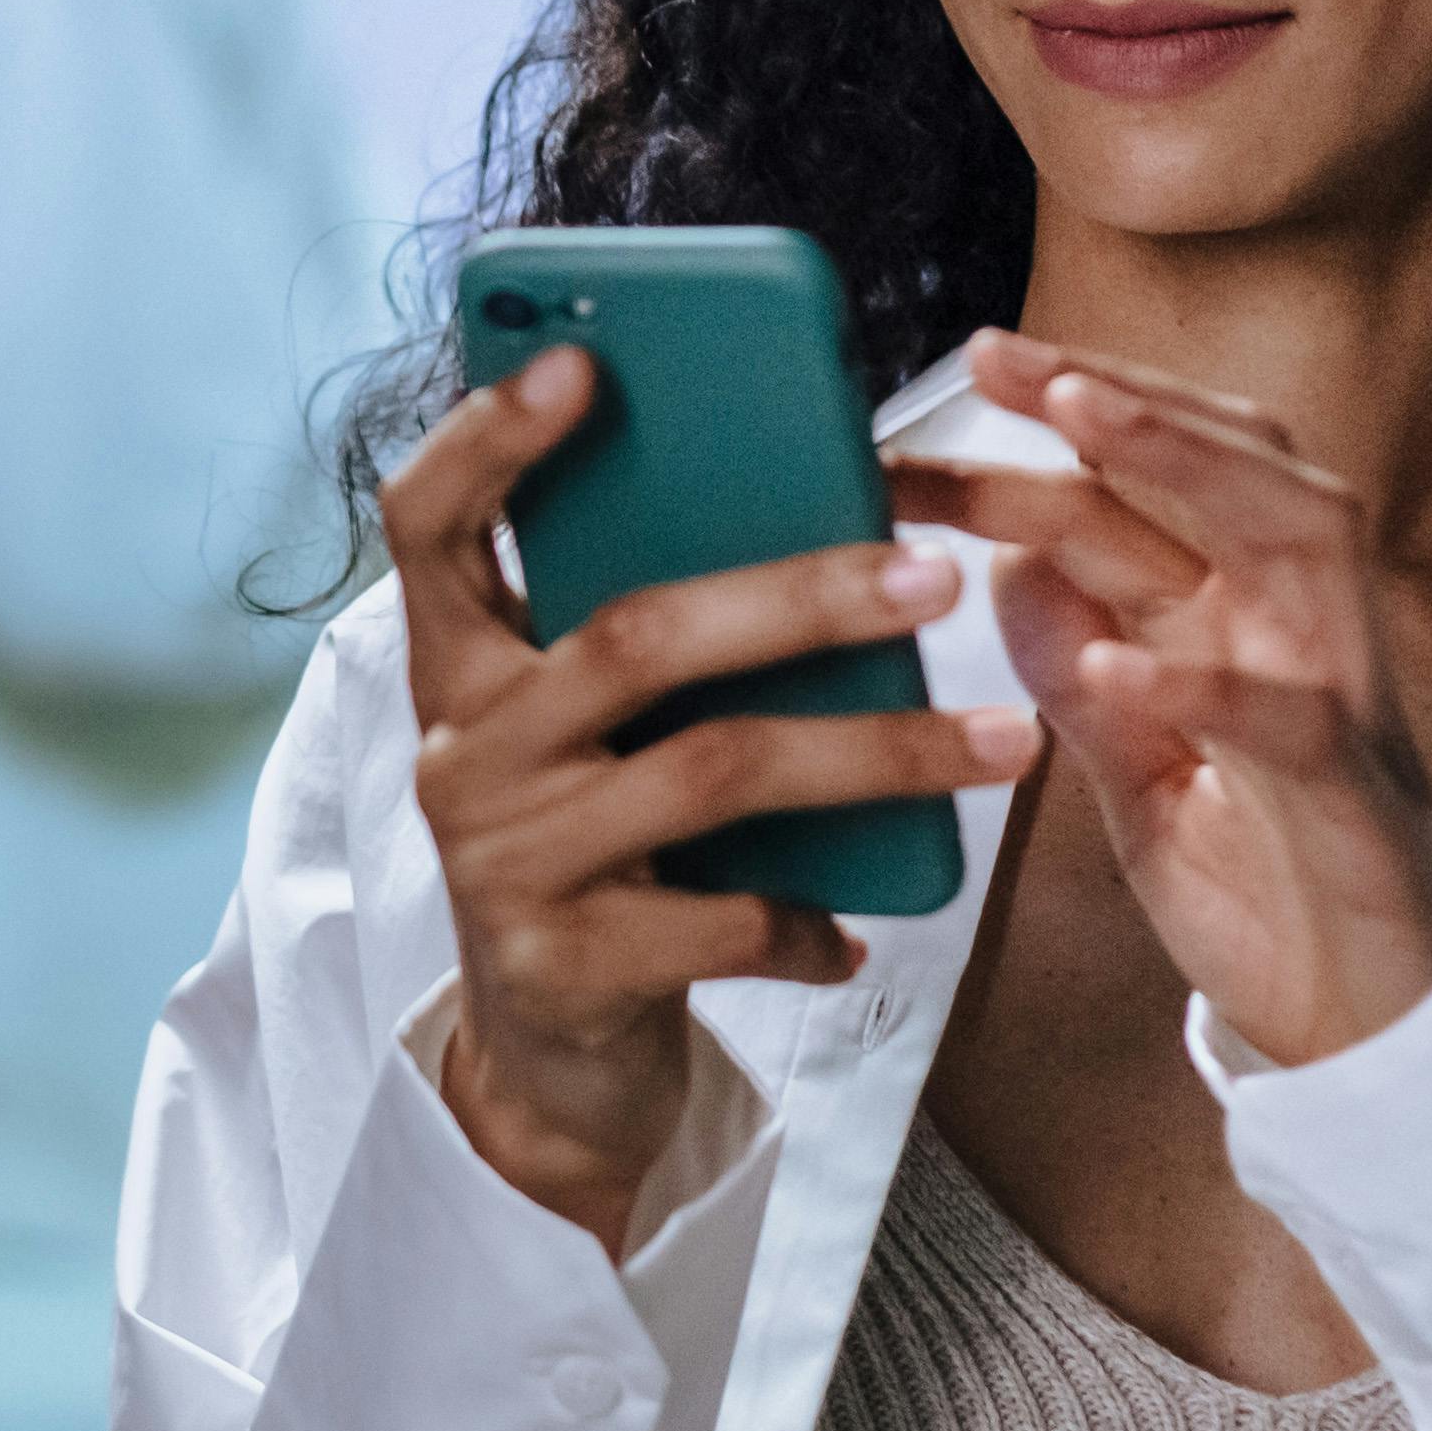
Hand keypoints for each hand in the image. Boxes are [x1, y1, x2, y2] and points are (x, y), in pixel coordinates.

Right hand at [386, 348, 1037, 1255]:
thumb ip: (650, 639)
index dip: (493, 436)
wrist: (548, 1067)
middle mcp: (462, 750)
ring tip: (1002, 743)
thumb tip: (830, 516)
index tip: (587, 363)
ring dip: (876, 753)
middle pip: (636, 637)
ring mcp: (506, 859)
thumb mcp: (595, 735)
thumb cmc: (605, 852)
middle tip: (933, 578)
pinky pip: (728, 920)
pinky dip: (816, 923)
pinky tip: (862, 930)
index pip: (430, 520)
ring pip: (714, 771)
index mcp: (462, 664)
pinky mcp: (564, 967)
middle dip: (800, 597)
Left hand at [912, 328, 1431, 1066]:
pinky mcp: (1357, 798)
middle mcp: (1297, 631)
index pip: (1151, 487)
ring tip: (1078, 420)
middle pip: (1229, 468)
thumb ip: (1080, 684)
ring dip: (1188, 464)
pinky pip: (1291, 717)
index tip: (967, 363)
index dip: (1064, 417)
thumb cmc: (1264, 893)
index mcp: (1238, 619)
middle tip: (1000, 354)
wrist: (1367, 1036)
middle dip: (1119, 395)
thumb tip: (1002, 567)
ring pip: (1297, 533)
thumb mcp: (1138, 781)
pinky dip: (1202, 680)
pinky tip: (1114, 658)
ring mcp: (1340, 700)